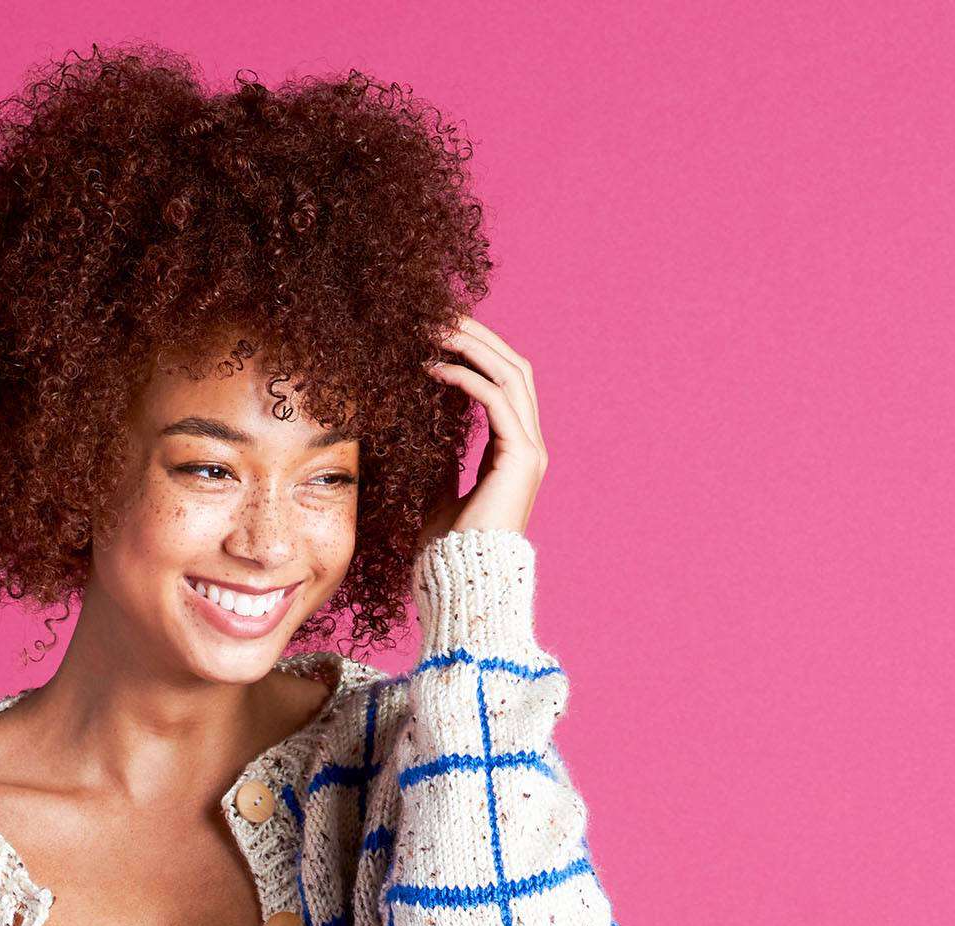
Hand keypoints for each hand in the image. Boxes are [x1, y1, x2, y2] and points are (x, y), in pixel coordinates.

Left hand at [417, 314, 547, 547]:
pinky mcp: (521, 457)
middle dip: (478, 336)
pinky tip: (434, 367)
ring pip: (510, 374)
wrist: (462, 580)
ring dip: (473, 346)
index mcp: (514, 451)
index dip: (477, 353)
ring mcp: (530, 449)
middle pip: (513, 367)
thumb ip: (443, 461)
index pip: (503, 384)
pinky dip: (465, 378)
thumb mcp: (439, 494)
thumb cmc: (447, 549)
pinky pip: (495, 401)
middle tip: (441, 315)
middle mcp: (528, 445)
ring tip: (436, 328)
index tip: (440, 334)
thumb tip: (424, 435)